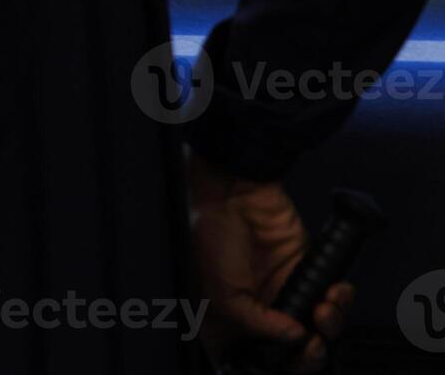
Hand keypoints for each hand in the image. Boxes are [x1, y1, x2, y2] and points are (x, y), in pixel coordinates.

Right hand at [189, 151, 353, 372]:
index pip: (263, 355)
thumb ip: (257, 322)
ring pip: (320, 326)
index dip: (281, 362)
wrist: (233, 194)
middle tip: (313, 343)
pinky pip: (334, 297)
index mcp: (234, 320)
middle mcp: (261, 309)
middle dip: (311, 352)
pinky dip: (342, 300)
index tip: (291, 356)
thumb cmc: (210, 233)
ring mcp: (285, 290)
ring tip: (323, 310)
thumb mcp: (223, 291)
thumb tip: (292, 339)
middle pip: (297, 347)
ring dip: (331, 325)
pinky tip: (334, 293)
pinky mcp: (307, 270)